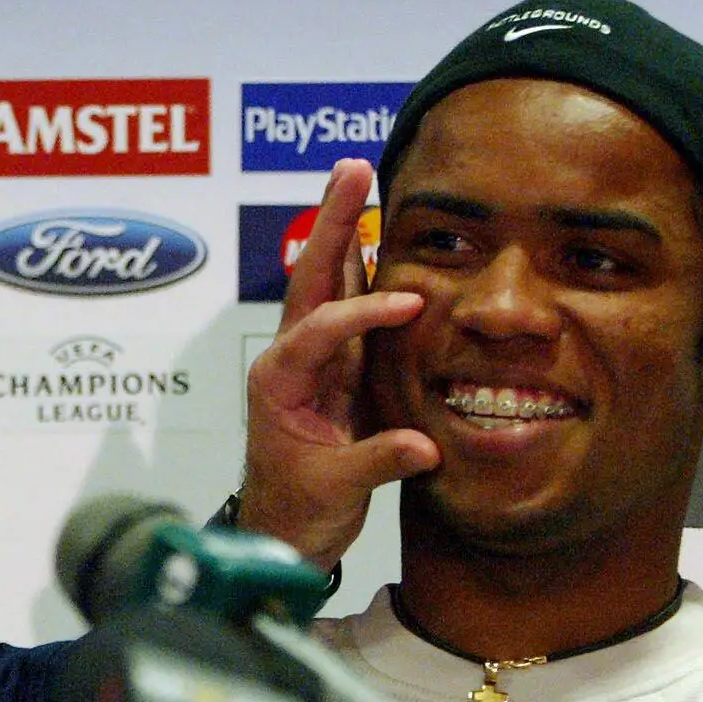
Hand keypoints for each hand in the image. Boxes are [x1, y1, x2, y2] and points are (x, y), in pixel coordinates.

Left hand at [238, 159, 438, 567]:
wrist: (284, 532)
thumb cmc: (299, 510)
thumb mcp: (336, 490)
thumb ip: (377, 462)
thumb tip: (423, 448)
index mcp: (278, 381)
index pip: (319, 330)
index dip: (362, 313)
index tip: (408, 303)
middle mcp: (290, 358)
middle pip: (311, 278)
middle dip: (332, 224)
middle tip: (351, 169)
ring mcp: (314, 359)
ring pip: (328, 283)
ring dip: (344, 231)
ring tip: (358, 177)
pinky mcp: (336, 368)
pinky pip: (350, 307)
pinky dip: (366, 270)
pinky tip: (381, 234)